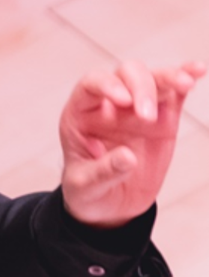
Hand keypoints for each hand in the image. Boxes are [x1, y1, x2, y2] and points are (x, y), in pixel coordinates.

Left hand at [60, 60, 204, 227]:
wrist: (109, 206)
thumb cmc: (88, 192)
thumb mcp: (86, 187)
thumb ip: (104, 172)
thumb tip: (127, 157)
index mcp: (80, 115)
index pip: (90, 85)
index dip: (106, 86)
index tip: (123, 101)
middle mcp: (109, 105)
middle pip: (125, 75)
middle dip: (140, 87)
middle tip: (148, 118)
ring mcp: (137, 109)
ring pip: (152, 78)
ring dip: (168, 77)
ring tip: (184, 85)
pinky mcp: (163, 118)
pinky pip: (174, 93)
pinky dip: (185, 78)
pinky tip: (198, 70)